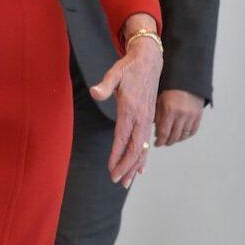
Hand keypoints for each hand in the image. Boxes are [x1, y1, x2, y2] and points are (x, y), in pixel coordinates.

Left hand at [91, 28, 162, 188]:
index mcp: (130, 109)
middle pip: (135, 148)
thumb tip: (95, 92)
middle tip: (117, 181)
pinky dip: (143, 157)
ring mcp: (147, 119)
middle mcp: (141, 117)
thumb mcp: (114, 73)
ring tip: (127, 182)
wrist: (149, 62)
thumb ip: (105, 85)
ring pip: (142, 148)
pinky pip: (146, 142)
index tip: (110, 169)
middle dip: (126, 167)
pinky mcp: (149, 119)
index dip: (117, 155)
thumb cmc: (128, 68)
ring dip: (134, 166)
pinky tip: (140, 169)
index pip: (122, 138)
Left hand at [155, 90, 204, 146]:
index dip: (160, 141)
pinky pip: (192, 131)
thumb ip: (157, 116)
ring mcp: (191, 115)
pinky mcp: (198, 115)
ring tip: (172, 139)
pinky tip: (181, 135)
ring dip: (177, 139)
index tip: (157, 144)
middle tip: (163, 142)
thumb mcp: (160, 100)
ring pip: (183, 135)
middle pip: (174, 136)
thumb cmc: (171, 90)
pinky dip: (186, 135)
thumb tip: (155, 132)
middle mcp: (181, 114)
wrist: (187, 80)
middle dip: (167, 141)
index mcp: (169, 110)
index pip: (164, 133)